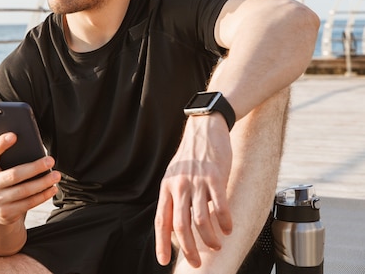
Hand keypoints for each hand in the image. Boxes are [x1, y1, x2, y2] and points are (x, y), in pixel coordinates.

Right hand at [0, 132, 59, 227]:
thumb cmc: (0, 185)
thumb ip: (8, 161)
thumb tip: (34, 151)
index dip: (0, 144)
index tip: (14, 135)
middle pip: (14, 174)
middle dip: (35, 167)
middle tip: (50, 160)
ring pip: (24, 190)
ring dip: (43, 182)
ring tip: (56, 175)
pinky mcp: (6, 213)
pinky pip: (28, 203)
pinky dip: (43, 196)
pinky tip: (52, 189)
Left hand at [155, 114, 233, 267]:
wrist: (204, 129)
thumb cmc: (191, 156)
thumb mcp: (175, 176)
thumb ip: (176, 198)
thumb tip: (179, 225)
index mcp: (167, 188)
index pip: (161, 221)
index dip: (161, 243)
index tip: (163, 261)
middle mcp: (179, 186)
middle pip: (180, 225)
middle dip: (188, 248)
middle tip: (196, 262)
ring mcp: (197, 182)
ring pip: (200, 219)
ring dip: (209, 238)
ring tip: (216, 246)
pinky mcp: (215, 177)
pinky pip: (220, 205)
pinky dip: (224, 222)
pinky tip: (228, 229)